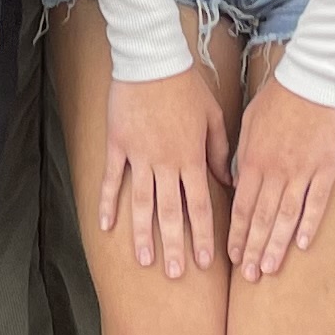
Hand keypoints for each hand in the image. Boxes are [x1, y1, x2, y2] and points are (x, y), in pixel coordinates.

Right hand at [95, 64, 231, 278]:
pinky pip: (112, 179)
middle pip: (170, 212)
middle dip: (174, 245)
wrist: (152, 59)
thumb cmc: (187, 85)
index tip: (204, 262)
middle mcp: (166, 163)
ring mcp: (139, 156)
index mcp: (191, 157)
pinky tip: (105, 226)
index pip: (199, 205)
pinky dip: (108, 203)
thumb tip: (229, 181)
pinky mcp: (118, 145)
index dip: (202, 235)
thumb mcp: (213, 117)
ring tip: (144, 260)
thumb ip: (220, 152)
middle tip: (174, 275)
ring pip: (141, 203)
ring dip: (143, 233)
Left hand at [225, 70, 334, 283]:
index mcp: (253, 160)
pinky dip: (309, 224)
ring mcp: (302, 171)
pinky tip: (302, 245)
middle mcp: (275, 171)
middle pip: (261, 218)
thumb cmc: (279, 97)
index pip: (241, 207)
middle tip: (248, 275)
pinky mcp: (327, 167)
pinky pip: (316, 202)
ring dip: (276, 245)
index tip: (231, 257)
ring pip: (286, 216)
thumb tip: (235, 182)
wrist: (314, 77)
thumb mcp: (250, 122)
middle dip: (252, 248)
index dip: (236, 234)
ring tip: (268, 269)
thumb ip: (241, 155)